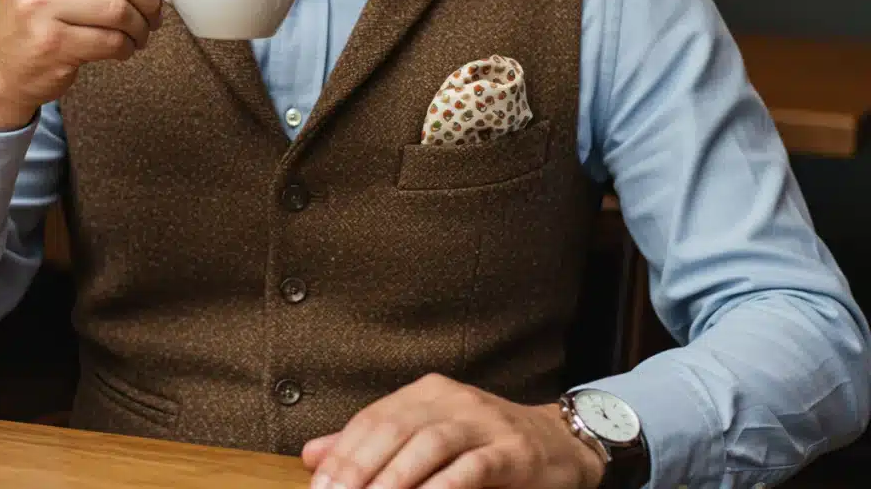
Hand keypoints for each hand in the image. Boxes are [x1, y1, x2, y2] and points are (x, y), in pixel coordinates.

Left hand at [302, 374, 604, 488]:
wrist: (559, 443)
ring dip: (396, 478)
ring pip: (430, 445)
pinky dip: (445, 485)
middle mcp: (452, 399)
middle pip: (395, 429)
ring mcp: (485, 421)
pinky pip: (473, 467)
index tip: (321, 486)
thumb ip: (371, 445)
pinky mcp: (513, 450)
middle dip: (360, 467)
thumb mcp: (426, 435)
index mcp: (425, 392)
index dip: (342, 453)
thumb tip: (313, 456)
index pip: (373, 417)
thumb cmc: (483, 444)